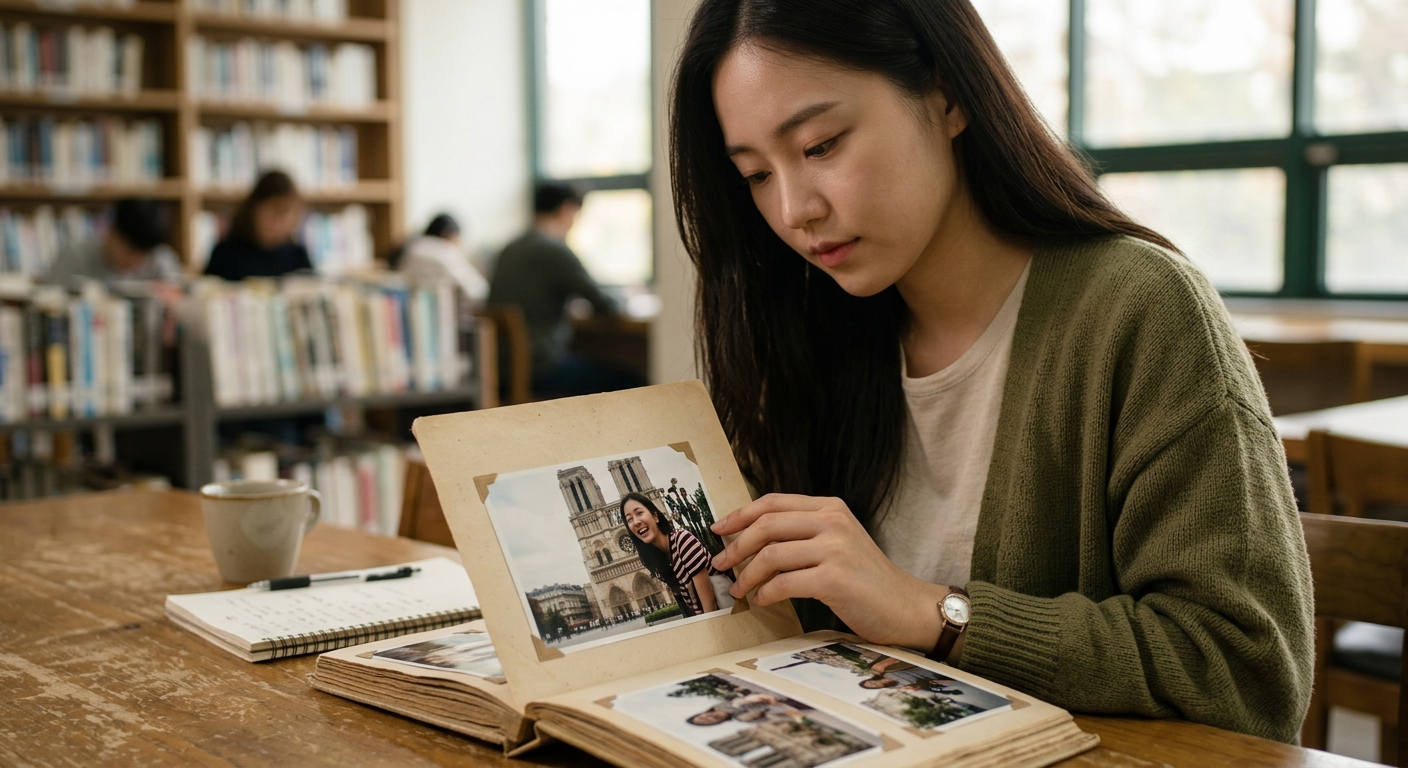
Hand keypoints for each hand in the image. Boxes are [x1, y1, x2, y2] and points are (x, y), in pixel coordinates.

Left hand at [710, 493, 949, 650]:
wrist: (906, 606)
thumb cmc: (866, 579)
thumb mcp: (838, 542)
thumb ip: (803, 533)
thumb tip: (750, 541)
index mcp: (830, 507)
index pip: (773, 502)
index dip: (740, 514)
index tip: (718, 530)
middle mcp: (832, 521)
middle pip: (766, 525)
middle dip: (736, 546)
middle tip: (720, 564)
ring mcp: (834, 548)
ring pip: (771, 554)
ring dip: (747, 575)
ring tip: (739, 590)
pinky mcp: (834, 578)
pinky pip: (784, 583)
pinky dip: (766, 593)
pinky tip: (762, 600)